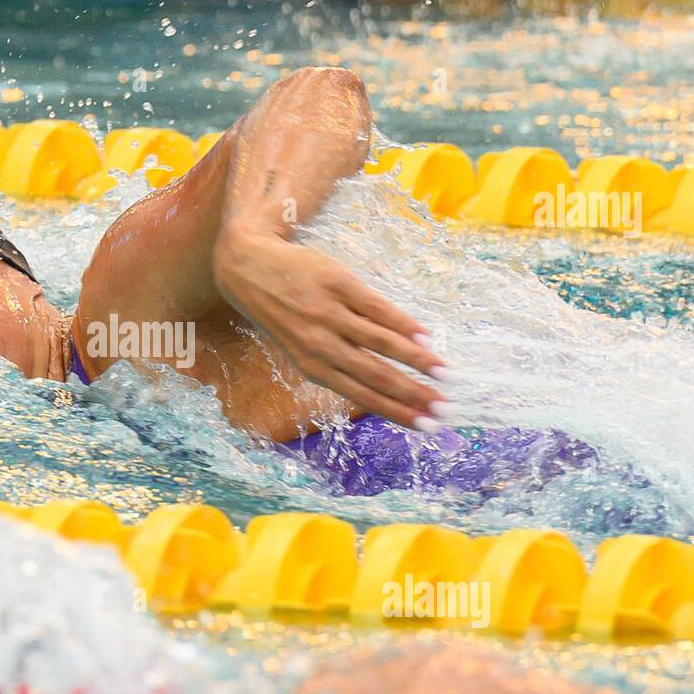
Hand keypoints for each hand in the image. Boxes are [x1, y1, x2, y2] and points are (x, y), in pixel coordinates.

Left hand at [213, 232, 448, 429]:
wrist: (247, 266)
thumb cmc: (281, 312)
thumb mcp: (300, 346)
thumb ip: (336, 364)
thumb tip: (385, 383)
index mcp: (312, 367)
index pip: (363, 396)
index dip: (397, 412)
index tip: (427, 427)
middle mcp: (321, 345)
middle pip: (376, 375)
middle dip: (414, 395)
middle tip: (445, 410)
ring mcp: (329, 315)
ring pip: (380, 343)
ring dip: (417, 360)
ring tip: (445, 373)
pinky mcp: (338, 284)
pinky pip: (376, 308)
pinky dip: (402, 324)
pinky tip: (425, 337)